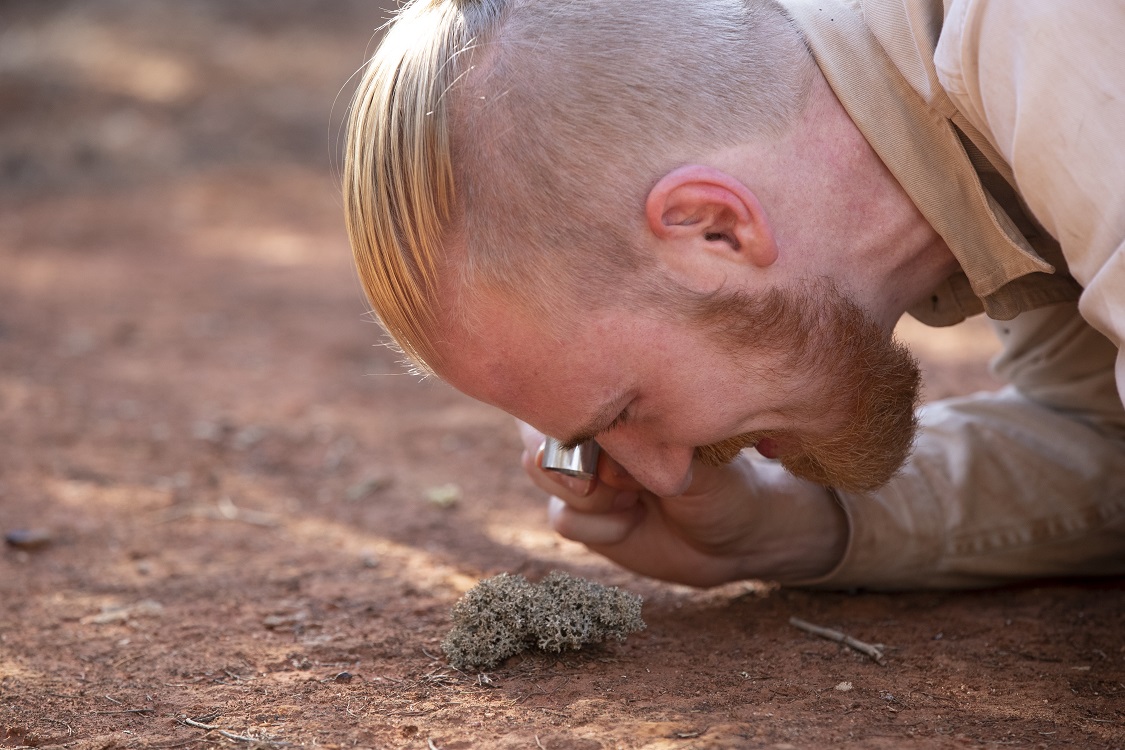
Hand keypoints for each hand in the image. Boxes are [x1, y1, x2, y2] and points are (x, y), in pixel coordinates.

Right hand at [517, 421, 848, 586]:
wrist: (734, 539)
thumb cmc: (725, 478)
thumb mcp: (694, 452)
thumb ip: (649, 437)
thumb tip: (608, 432)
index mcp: (615, 398)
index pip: (564, 380)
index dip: (576, 408)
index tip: (615, 434)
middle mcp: (589, 429)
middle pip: (538, 424)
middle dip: (580, 455)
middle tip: (629, 478)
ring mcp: (578, 472)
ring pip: (541, 470)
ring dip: (594, 493)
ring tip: (639, 497)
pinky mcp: (577, 515)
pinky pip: (561, 517)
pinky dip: (601, 526)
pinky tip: (634, 522)